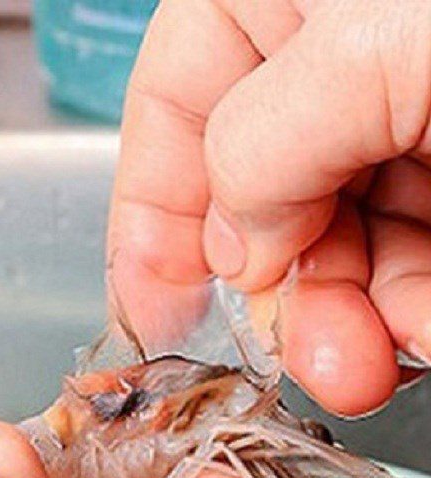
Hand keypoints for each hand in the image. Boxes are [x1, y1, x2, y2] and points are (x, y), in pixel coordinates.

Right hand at [109, 0, 430, 416]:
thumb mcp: (361, 47)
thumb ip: (259, 151)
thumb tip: (233, 251)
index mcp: (269, 1)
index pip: (169, 115)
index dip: (148, 224)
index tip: (149, 319)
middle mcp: (322, 68)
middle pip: (255, 206)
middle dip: (276, 301)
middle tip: (300, 360)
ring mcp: (392, 123)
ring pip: (336, 249)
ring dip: (346, 326)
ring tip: (367, 367)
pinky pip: (408, 261)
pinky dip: (408, 314)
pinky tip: (420, 331)